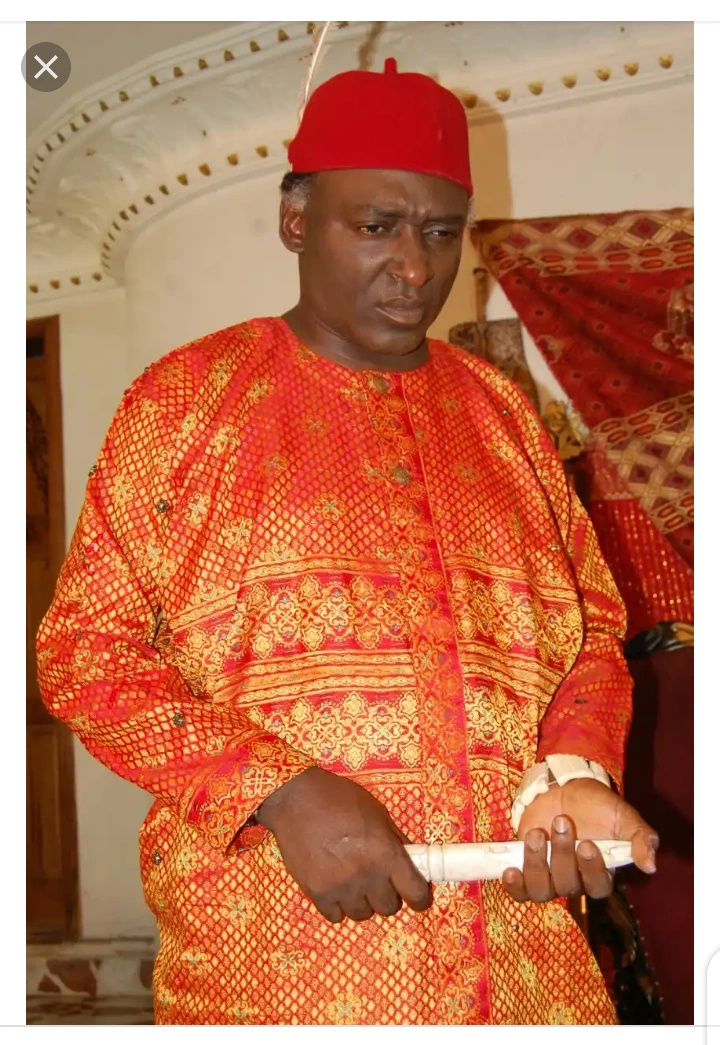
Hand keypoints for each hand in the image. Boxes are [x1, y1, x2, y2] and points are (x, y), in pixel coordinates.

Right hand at [256, 767, 430, 923]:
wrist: (296, 798)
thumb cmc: (339, 799)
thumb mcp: (377, 813)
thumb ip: (395, 840)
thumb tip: (411, 862)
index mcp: (386, 853)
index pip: (416, 893)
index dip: (419, 897)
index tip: (416, 895)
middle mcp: (367, 875)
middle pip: (389, 908)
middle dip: (386, 894)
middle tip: (377, 878)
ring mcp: (341, 887)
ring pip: (362, 914)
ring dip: (361, 900)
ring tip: (351, 880)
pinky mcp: (317, 894)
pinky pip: (336, 916)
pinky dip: (337, 904)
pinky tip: (333, 885)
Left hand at [502, 777, 658, 903]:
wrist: (564, 787)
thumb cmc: (596, 805)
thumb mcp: (623, 816)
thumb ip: (640, 838)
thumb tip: (651, 865)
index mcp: (600, 872)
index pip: (598, 886)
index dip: (591, 870)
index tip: (587, 843)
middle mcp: (574, 879)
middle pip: (567, 886)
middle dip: (562, 855)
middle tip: (562, 822)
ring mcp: (548, 874)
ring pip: (542, 890)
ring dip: (536, 865)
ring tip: (537, 835)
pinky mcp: (526, 867)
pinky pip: (520, 890)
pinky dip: (514, 885)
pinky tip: (510, 870)